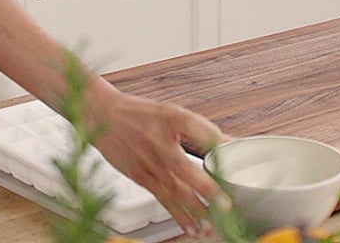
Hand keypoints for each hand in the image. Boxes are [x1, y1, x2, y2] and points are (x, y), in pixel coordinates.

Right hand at [88, 82, 225, 237]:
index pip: (199, 128)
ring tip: (213, 225)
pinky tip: (192, 227)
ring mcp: (147, 161)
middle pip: (186, 168)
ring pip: (175, 190)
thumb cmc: (140, 113)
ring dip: (195, 210)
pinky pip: (162, 198)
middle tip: (226, 206)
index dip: (218, 142)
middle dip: (207, 189)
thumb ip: (200, 129)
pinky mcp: (139, 176)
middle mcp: (158, 140)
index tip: (237, 153)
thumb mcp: (171, 112)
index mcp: (171, 117)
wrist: (102, 114)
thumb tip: (230, 145)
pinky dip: (178, 215)